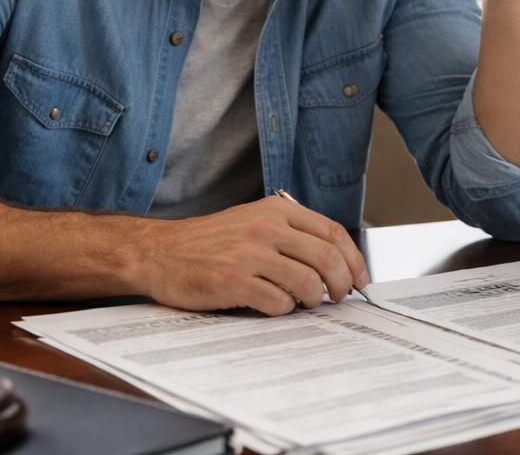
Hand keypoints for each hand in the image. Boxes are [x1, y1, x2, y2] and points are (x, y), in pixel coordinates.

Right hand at [137, 197, 368, 314]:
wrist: (159, 252)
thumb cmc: (209, 241)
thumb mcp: (252, 220)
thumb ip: (289, 232)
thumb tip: (334, 262)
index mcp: (276, 210)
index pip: (332, 232)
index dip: (354, 259)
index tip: (360, 278)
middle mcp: (266, 228)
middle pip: (327, 258)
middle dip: (342, 283)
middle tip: (339, 297)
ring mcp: (250, 254)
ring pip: (308, 283)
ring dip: (313, 300)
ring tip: (305, 303)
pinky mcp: (233, 281)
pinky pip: (278, 302)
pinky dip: (284, 309)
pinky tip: (274, 305)